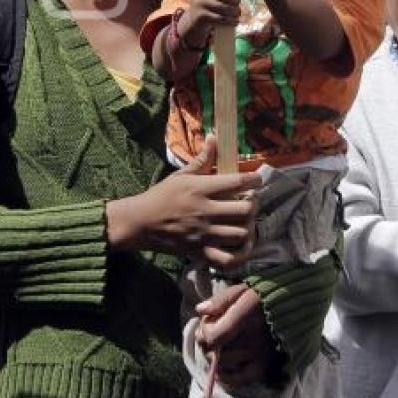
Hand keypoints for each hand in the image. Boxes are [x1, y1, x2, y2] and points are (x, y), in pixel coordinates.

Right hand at [105, 138, 259, 268]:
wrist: (140, 223)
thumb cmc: (161, 196)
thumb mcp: (180, 175)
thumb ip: (201, 159)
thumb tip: (214, 138)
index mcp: (201, 189)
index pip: (238, 182)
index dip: (254, 180)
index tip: (257, 180)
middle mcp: (206, 211)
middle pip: (245, 210)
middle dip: (253, 205)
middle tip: (250, 202)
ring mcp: (204, 234)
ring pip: (241, 234)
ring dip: (248, 227)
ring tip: (245, 222)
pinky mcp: (200, 251)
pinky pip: (228, 260)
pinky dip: (240, 255)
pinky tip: (240, 246)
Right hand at [180, 0, 239, 45]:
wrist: (195, 21)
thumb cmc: (209, 4)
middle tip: (238, 3)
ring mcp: (198, 3)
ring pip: (223, 7)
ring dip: (233, 11)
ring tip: (236, 13)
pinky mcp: (201, 16)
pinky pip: (221, 18)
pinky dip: (230, 20)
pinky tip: (234, 21)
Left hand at [195, 283, 278, 386]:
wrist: (291, 308)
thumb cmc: (261, 297)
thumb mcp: (241, 290)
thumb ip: (220, 300)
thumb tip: (200, 310)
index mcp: (246, 314)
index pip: (215, 335)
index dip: (203, 334)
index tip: (204, 327)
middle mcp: (253, 336)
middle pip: (217, 351)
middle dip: (207, 345)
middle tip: (208, 338)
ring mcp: (259, 353)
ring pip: (225, 364)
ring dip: (215, 358)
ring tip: (217, 349)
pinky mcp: (264, 364)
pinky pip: (240, 379)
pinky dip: (227, 377)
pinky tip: (221, 370)